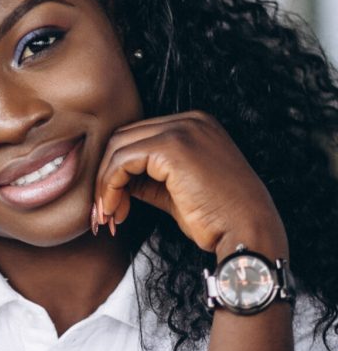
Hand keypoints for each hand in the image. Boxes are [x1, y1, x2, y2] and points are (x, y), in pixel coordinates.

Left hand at [94, 111, 287, 258]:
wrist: (245, 231)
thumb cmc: (216, 218)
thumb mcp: (175, 192)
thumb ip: (148, 180)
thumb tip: (115, 183)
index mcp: (194, 125)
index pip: (137, 138)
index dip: (116, 171)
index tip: (114, 206)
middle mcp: (189, 120)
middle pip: (123, 138)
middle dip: (105, 177)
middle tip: (104, 213)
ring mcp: (182, 129)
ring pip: (118, 148)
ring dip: (105, 184)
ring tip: (109, 216)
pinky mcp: (173, 147)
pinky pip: (123, 161)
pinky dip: (110, 186)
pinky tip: (117, 211)